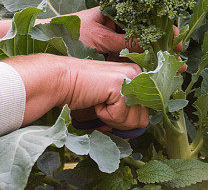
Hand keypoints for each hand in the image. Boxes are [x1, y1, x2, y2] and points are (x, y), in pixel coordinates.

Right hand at [5, 54, 147, 129]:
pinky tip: (96, 99)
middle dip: (120, 122)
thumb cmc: (83, 92)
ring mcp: (131, 78)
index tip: (109, 109)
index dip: (126, 121)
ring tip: (99, 101)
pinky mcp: (121, 85)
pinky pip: (119, 116)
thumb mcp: (111, 102)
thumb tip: (135, 133)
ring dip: (112, 119)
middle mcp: (139, 75)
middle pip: (143, 120)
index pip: (145, 114)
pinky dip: (105, 115)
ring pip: (133, 121)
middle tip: (102, 108)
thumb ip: (126, 114)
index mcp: (138, 77)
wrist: (62, 80)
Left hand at [57, 7, 182, 55]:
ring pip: (140, 46)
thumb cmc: (69, 33)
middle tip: (179, 54)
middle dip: (163, 43)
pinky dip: (142, 63)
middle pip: (146, 32)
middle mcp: (117, 24)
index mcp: (114, 12)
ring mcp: (114, 39)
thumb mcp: (99, 37)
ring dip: (155, 55)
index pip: (145, 17)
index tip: (177, 37)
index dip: (163, 27)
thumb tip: (150, 47)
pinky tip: (154, 71)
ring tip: (172, 66)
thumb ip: (123, 42)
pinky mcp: (110, 53)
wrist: (46, 43)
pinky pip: (130, 56)